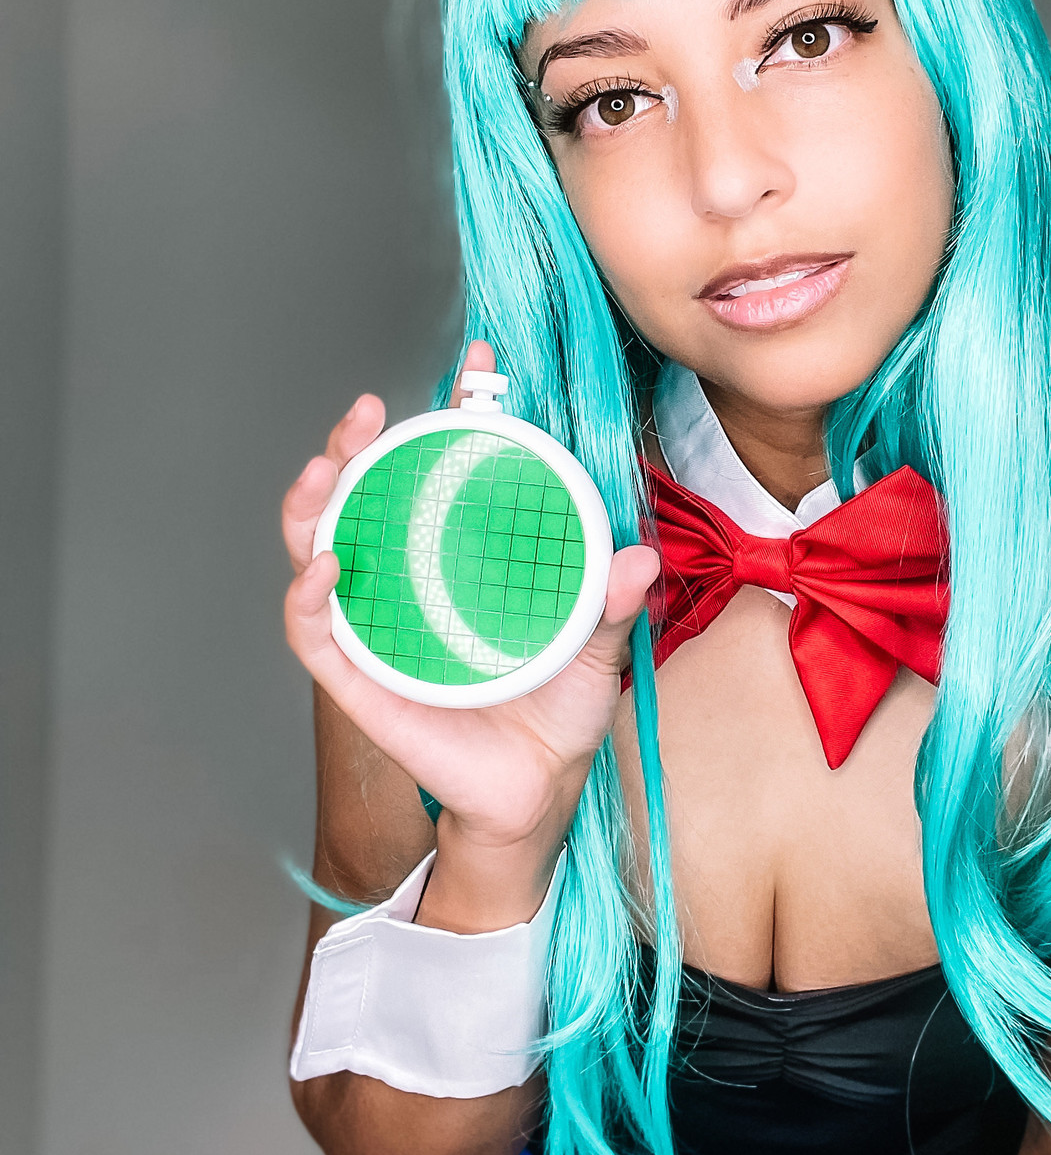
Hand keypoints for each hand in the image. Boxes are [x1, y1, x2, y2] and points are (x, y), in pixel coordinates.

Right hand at [282, 341, 658, 856]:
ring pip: (321, 546)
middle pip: (366, 494)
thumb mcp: (598, 649)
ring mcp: (378, 623)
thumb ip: (612, 602)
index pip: (448, 469)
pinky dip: (309, 595)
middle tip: (371, 409)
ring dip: (314, 502)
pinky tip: (324, 565)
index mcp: (464, 557)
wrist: (539, 792)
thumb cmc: (561, 710)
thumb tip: (638, 557)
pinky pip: (315, 631)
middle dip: (356, 444)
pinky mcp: (358, 677)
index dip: (457, 411)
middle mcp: (410, 578)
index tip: (481, 362)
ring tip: (326, 468)